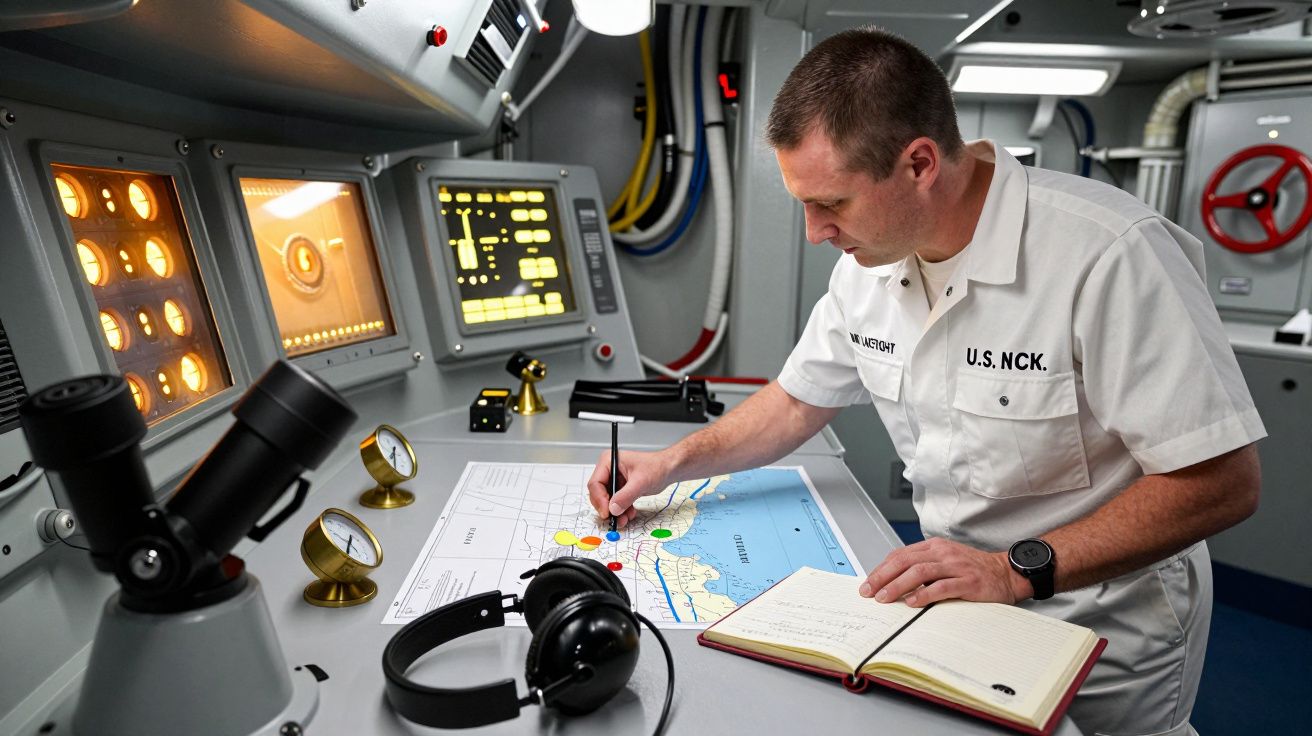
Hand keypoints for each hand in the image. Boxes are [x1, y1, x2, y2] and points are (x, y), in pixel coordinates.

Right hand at [586, 448, 674, 528]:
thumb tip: (613, 509)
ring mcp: (614, 480)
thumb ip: (625, 496)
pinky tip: (630, 514)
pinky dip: (622, 510)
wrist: (669, 469)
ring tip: (625, 519)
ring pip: (607, 501)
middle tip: (614, 519)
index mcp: (609, 461)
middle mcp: (609, 470)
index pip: (596, 483)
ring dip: (615, 512)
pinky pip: (616, 503)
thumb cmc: (657, 467)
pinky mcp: (621, 488)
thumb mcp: (640, 482)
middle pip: (599, 493)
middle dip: (607, 508)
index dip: (599, 499)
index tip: (607, 512)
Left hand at [859, 537, 1030, 606]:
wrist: (1006, 573)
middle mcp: (943, 553)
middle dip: (882, 577)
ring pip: (919, 572)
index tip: (868, 583)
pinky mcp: (968, 581)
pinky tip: (913, 602)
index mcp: (934, 546)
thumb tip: (892, 582)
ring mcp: (956, 566)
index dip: (881, 569)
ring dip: (898, 586)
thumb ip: (922, 568)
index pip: (900, 555)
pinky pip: (942, 586)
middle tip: (869, 591)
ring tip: (885, 598)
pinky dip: (924, 594)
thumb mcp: (944, 562)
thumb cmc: (973, 570)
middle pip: (905, 561)